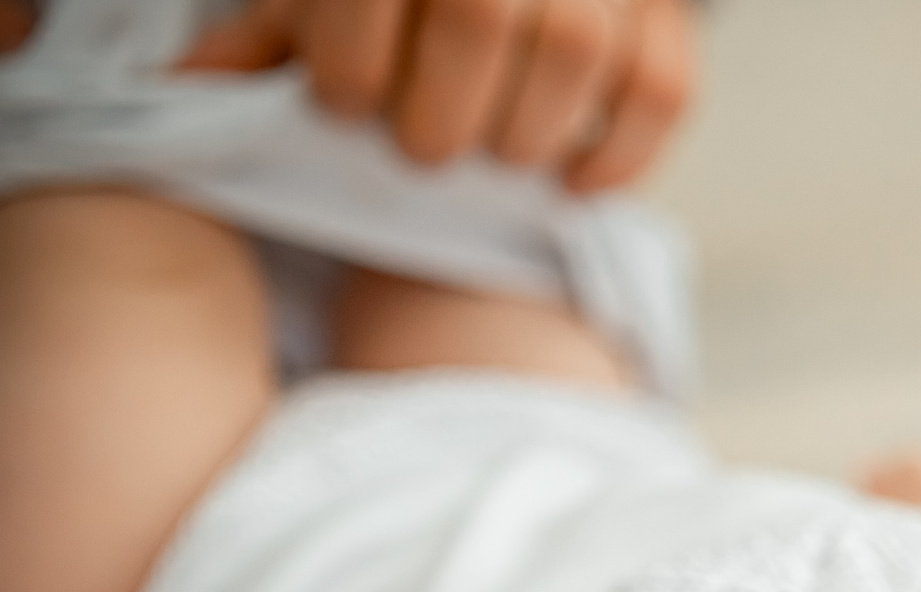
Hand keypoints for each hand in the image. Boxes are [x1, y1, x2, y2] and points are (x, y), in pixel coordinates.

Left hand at [179, 0, 694, 193]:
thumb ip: (271, 30)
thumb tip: (187, 83)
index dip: (347, 64)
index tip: (342, 104)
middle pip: (482, 14)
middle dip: (438, 113)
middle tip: (420, 147)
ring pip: (577, 53)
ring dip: (522, 135)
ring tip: (489, 155)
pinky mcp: (668, 20)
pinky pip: (661, 92)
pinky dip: (617, 154)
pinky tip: (569, 181)